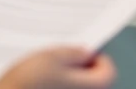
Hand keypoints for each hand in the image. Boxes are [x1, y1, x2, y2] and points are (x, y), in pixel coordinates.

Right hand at [0, 48, 116, 88]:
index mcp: (92, 88)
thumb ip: (73, 53)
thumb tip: (84, 52)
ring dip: (65, 78)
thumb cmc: (27, 85)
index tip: (82, 51)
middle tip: (61, 58)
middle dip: (79, 67)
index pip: (108, 70)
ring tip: (46, 70)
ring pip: (74, 88)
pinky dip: (54, 86)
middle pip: (92, 81)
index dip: (95, 56)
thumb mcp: (51, 56)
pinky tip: (38, 82)